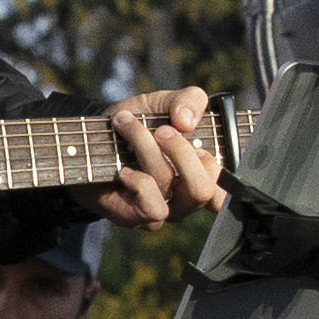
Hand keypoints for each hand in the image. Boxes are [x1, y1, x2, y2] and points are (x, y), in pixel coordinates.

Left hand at [93, 85, 223, 227]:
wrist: (90, 137)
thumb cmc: (136, 122)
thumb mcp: (165, 102)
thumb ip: (189, 100)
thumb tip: (187, 122)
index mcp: (201, 173)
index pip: (227, 192)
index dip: (225, 174)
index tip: (202, 141)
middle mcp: (185, 197)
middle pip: (203, 190)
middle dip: (181, 152)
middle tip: (162, 130)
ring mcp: (162, 211)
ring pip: (168, 184)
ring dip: (145, 147)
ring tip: (126, 124)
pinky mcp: (136, 218)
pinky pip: (152, 207)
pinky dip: (138, 181)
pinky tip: (124, 169)